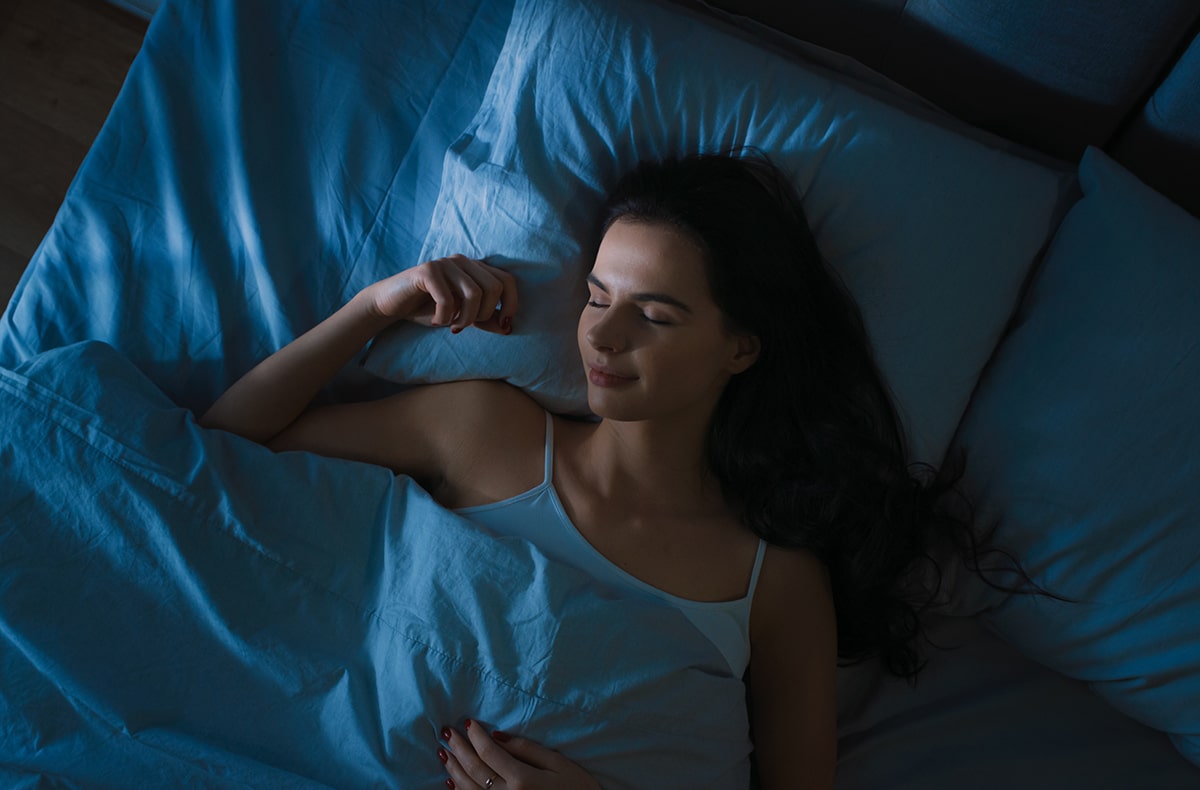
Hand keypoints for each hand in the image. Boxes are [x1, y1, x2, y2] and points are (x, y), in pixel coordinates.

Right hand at [363, 255, 517, 333]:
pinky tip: (436, 320)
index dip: (511, 304)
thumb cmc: (429, 310)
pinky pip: (448, 299)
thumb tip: (508, 328)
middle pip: (494, 288)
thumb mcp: (462, 317)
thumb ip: (484, 320)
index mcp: (475, 268)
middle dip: (485, 315)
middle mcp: (463, 261)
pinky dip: (445, 317)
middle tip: (465, 326)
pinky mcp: (427, 270)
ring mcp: (445, 263)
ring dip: (465, 319)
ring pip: (474, 294)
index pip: (507, 281)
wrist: (392, 304)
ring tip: (452, 326)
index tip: (504, 325)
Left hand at [438, 719, 600, 789]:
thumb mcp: (558, 764)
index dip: (475, 735)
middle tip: (446, 732)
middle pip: (474, 769)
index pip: (489, 752)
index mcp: (522, 779)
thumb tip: (497, 736)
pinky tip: (452, 782)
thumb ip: (527, 749)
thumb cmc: (576, 789)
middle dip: (458, 748)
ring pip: (468, 788)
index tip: (467, 722)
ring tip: (444, 752)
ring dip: (453, 769)